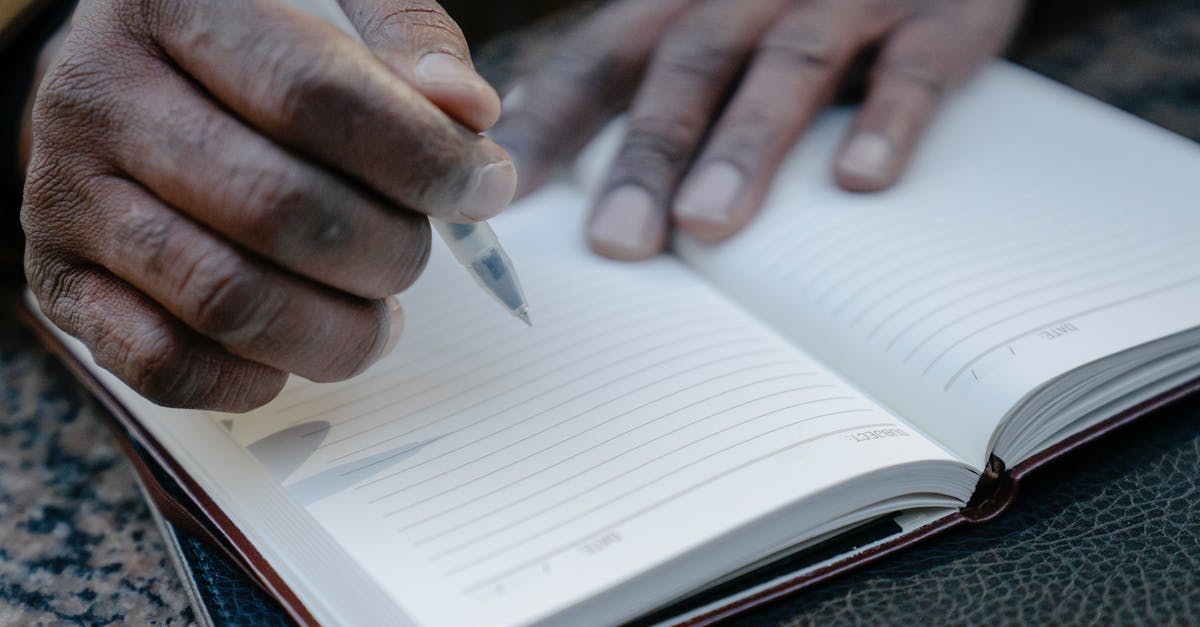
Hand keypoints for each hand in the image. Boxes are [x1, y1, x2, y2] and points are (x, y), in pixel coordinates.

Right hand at [21, 0, 514, 410]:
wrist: (125, 80)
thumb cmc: (249, 48)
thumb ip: (404, 36)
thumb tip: (468, 113)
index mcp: (169, 1)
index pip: (317, 96)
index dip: (423, 158)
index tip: (483, 188)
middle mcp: (98, 94)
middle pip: (280, 209)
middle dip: (389, 251)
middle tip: (421, 252)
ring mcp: (67, 194)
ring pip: (229, 299)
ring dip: (340, 331)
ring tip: (382, 314)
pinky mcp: (60, 279)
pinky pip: (164, 364)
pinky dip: (254, 379)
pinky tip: (299, 348)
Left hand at [491, 0, 1024, 258]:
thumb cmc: (806, 3)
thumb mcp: (721, 21)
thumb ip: (652, 79)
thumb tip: (544, 148)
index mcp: (690, 0)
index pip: (603, 58)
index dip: (552, 123)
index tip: (506, 196)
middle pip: (688, 67)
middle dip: (647, 155)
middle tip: (617, 243)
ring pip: (788, 65)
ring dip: (744, 145)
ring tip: (707, 225)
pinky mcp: (942, 13)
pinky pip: (914, 65)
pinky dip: (886, 120)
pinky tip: (860, 182)